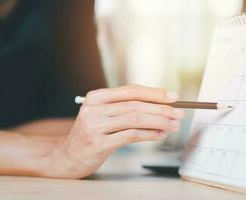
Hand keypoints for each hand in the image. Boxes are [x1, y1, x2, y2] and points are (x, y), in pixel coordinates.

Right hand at [50, 85, 184, 178]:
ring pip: (135, 119)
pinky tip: (160, 135)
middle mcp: (94, 109)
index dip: (154, 93)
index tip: (173, 97)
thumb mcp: (102, 115)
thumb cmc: (90, 133)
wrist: (66, 156)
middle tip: (179, 112)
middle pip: (135, 105)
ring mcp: (95, 126)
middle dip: (161, 108)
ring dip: (158, 121)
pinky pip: (130, 136)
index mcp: (96, 97)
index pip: (130, 90)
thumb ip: (124, 107)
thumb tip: (158, 105)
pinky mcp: (98, 144)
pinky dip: (149, 134)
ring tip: (173, 124)